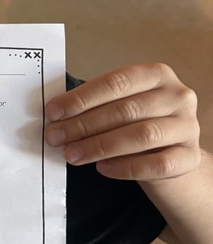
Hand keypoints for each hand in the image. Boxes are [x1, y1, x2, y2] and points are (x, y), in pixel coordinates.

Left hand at [44, 63, 200, 181]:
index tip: (53, 113)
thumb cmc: (138, 124)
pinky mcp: (190, 157)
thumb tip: (55, 115)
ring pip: (142, 136)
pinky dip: (126, 167)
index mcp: (157, 74)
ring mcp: (188, 127)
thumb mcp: (121, 106)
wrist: (173, 155)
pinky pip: (157, 164)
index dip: (81, 98)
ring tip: (72, 155)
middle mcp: (178, 96)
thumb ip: (95, 105)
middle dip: (84, 125)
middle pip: (126, 110)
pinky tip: (102, 168)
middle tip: (56, 137)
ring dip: (100, 146)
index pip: (115, 82)